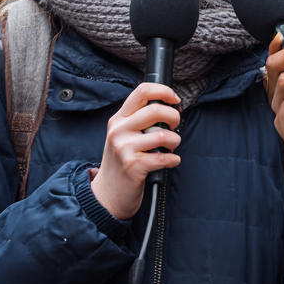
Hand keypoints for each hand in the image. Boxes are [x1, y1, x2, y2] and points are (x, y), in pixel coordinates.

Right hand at [90, 83, 181, 219]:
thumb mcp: (123, 134)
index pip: (142, 91)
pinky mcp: (133, 166)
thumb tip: (169, 106)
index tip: (174, 100)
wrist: (107, 193)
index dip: (164, 91)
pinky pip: (164, 157)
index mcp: (119, 118)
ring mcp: (125, 148)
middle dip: (174, 117)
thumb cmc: (122, 161)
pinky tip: (171, 161)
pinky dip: (173, 159)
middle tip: (174, 127)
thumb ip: (140, 119)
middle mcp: (119, 130)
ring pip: (163, 135)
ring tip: (171, 147)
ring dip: (175, 141)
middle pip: (156, 110)